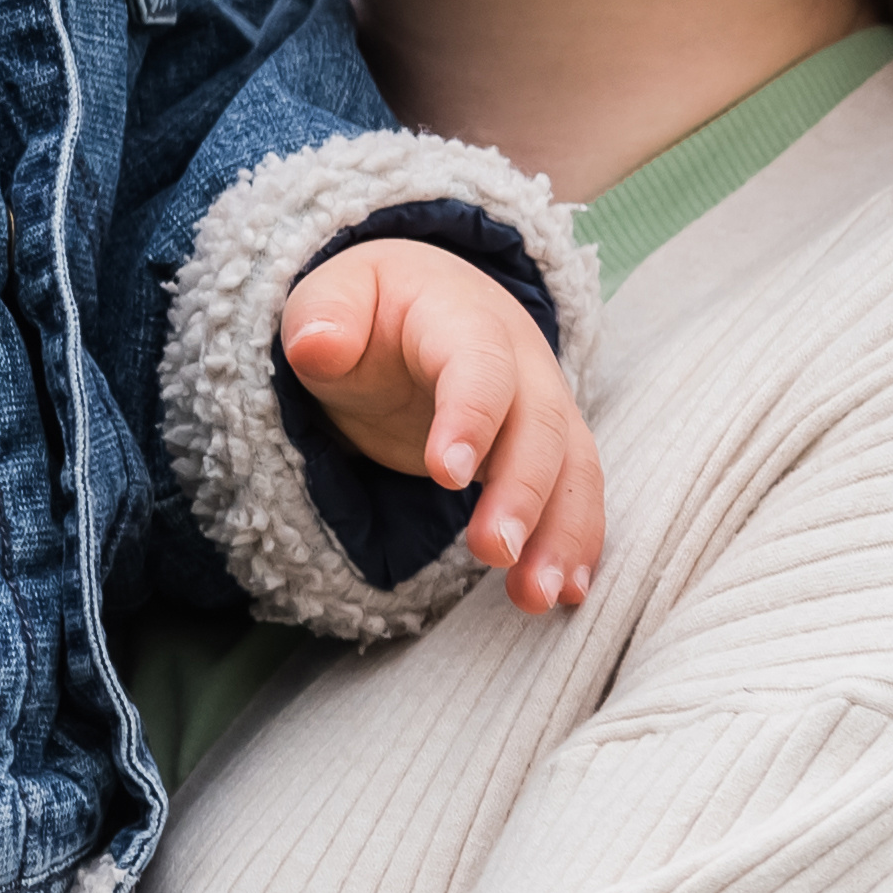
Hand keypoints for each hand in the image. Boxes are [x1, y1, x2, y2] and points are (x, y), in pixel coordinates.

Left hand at [278, 238, 605, 614]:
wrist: (421, 301)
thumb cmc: (370, 306)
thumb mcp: (331, 296)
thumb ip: (323, 317)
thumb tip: (315, 346)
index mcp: (462, 317)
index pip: (478, 365)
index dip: (471, 417)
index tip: (446, 476)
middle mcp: (521, 360)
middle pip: (538, 425)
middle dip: (524, 493)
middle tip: (493, 552)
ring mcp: (543, 405)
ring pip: (572, 467)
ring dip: (562, 533)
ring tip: (535, 596)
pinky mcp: (549, 448)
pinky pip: (577, 492)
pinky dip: (577, 540)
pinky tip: (566, 592)